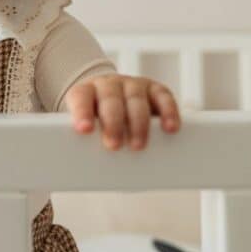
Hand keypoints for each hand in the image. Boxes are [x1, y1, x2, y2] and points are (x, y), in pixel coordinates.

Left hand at [63, 74, 180, 150]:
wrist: (112, 101)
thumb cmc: (97, 119)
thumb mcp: (88, 127)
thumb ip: (85, 141)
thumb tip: (85, 166)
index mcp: (86, 91)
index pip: (81, 98)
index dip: (82, 112)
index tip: (84, 129)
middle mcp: (109, 85)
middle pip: (111, 100)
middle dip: (113, 123)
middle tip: (113, 145)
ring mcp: (133, 85)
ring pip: (136, 100)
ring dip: (138, 124)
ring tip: (138, 146)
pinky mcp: (155, 89)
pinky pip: (164, 97)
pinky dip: (168, 112)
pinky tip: (169, 128)